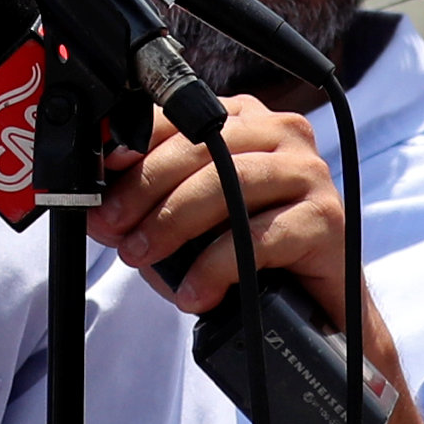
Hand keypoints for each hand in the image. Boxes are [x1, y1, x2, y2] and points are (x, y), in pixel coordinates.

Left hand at [94, 98, 394, 367]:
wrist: (308, 306)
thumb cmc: (238, 251)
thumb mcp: (183, 215)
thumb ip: (145, 196)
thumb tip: (94, 201)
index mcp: (241, 118)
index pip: (177, 116)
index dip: (131, 148)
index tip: (98, 180)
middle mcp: (281, 134)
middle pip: (201, 148)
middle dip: (144, 190)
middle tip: (114, 229)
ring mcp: (309, 173)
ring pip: (228, 184)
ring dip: (172, 223)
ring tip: (141, 256)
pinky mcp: (328, 218)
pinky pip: (257, 236)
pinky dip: (215, 266)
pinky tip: (194, 291)